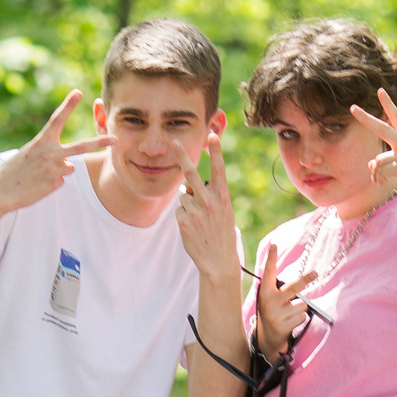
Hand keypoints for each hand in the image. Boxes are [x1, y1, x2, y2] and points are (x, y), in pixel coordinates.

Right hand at [0, 89, 112, 215]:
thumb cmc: (12, 172)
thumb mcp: (28, 155)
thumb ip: (49, 154)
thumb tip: (69, 164)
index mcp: (41, 141)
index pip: (57, 119)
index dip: (68, 105)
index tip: (78, 92)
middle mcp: (49, 153)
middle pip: (81, 147)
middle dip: (100, 143)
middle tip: (115, 140)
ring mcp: (53, 169)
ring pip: (70, 167)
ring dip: (59, 171)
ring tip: (40, 176)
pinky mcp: (54, 183)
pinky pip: (61, 181)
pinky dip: (52, 183)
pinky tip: (39, 185)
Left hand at [175, 132, 241, 283]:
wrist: (218, 261)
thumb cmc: (221, 235)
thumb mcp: (223, 213)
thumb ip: (208, 196)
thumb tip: (186, 187)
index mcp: (223, 197)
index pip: (219, 170)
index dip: (216, 152)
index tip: (212, 135)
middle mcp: (209, 201)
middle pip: (191, 174)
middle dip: (182, 156)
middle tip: (173, 141)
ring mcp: (195, 211)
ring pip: (183, 196)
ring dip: (187, 205)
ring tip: (198, 221)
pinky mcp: (183, 220)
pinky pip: (178, 210)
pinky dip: (183, 217)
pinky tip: (192, 228)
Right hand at [249, 240, 320, 359]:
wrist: (266, 338)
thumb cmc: (274, 313)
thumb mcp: (272, 300)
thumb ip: (281, 291)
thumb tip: (305, 284)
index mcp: (265, 292)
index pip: (268, 272)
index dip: (271, 258)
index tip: (274, 245)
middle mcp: (269, 301)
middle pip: (293, 287)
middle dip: (306, 280)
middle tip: (315, 273)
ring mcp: (276, 314)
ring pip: (302, 304)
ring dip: (299, 310)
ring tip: (289, 316)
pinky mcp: (283, 325)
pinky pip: (302, 316)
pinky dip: (299, 319)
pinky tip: (290, 324)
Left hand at [350, 86, 396, 191]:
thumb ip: (387, 155)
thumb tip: (371, 163)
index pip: (396, 116)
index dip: (388, 103)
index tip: (380, 90)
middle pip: (382, 128)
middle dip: (366, 118)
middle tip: (353, 108)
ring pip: (378, 159)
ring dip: (375, 170)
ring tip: (377, 177)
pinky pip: (381, 172)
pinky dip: (377, 178)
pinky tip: (380, 182)